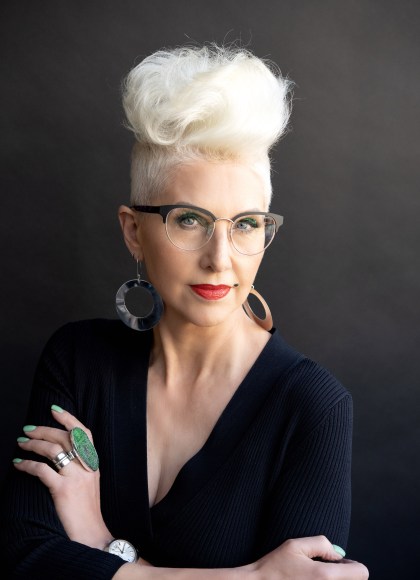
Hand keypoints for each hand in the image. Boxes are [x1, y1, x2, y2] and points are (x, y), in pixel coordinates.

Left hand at [14, 406, 112, 549]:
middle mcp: (86, 466)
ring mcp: (76, 477)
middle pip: (64, 437)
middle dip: (43, 429)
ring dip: (33, 444)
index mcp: (93, 463)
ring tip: (21, 443)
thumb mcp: (91, 483)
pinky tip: (18, 464)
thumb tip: (62, 452)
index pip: (83, 433)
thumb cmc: (87, 510)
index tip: (54, 410)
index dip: (69, 418)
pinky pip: (41, 470)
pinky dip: (27, 465)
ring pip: (52, 449)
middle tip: (27, 429)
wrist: (92, 534)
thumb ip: (81, 466)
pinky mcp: (63, 490)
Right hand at [249, 536, 368, 578]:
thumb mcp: (296, 545)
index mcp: (326, 576)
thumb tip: (338, 555)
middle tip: (327, 571)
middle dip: (345, 575)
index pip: (362, 573)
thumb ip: (321, 544)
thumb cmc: (275, 567)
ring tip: (318, 579)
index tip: (340, 564)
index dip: (353, 565)